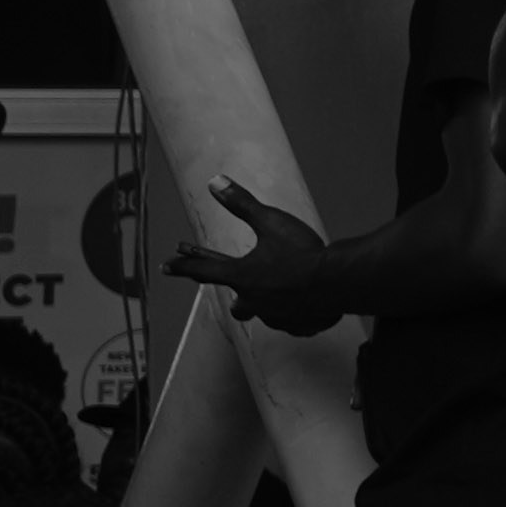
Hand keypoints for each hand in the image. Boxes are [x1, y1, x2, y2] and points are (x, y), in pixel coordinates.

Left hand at [163, 177, 353, 333]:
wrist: (339, 282)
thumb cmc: (303, 252)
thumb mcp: (270, 222)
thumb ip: (242, 204)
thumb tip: (215, 182)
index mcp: (242, 276)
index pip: (203, 270)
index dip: (183, 265)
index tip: (166, 267)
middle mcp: (254, 300)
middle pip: (236, 303)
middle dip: (235, 294)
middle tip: (239, 285)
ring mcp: (275, 316)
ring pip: (262, 313)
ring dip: (264, 304)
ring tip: (274, 293)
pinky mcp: (297, 325)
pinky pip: (289, 321)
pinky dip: (291, 312)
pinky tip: (300, 304)